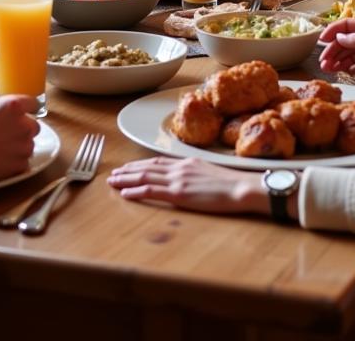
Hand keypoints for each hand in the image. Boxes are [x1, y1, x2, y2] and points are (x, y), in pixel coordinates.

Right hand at [0, 95, 38, 179]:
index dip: (29, 108)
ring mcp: (24, 145)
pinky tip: (1, 161)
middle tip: (8, 134)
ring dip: (20, 146)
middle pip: (34, 126)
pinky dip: (15, 162)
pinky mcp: (21, 164)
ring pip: (29, 145)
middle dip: (24, 129)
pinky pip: (23, 162)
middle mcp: (24, 124)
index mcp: (14, 106)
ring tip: (2, 150)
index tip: (26, 112)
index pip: (33, 103)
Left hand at [108, 156, 262, 214]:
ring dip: (126, 179)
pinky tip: (125, 194)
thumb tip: (188, 178)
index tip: (128, 167)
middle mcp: (178, 168)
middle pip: (147, 167)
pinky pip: (152, 191)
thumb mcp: (209, 173)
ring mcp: (178, 180)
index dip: (140, 164)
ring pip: (145, 177)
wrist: (241, 187)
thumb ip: (195, 174)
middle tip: (113, 174)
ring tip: (112, 181)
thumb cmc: (232, 184)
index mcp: (186, 163)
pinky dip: (136, 191)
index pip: (157, 162)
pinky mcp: (179, 194)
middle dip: (128, 171)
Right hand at [319, 19, 354, 85]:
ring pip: (350, 55)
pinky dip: (350, 68)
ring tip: (329, 69)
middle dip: (333, 51)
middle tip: (323, 62)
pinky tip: (343, 72)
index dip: (332, 32)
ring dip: (339, 61)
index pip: (346, 26)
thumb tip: (339, 38)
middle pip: (345, 42)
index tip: (321, 40)